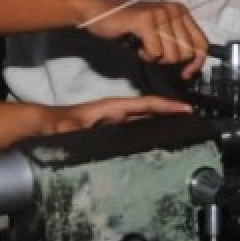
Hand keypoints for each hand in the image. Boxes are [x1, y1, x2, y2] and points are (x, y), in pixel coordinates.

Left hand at [46, 95, 191, 133]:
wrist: (45, 125)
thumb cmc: (57, 124)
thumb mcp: (65, 126)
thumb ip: (73, 128)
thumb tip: (84, 130)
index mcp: (112, 107)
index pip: (144, 103)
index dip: (165, 105)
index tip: (184, 109)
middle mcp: (117, 111)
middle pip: (150, 109)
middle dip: (171, 111)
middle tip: (194, 117)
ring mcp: (116, 119)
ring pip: (146, 117)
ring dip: (164, 120)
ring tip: (184, 126)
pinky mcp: (113, 128)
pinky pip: (138, 126)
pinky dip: (152, 128)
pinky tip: (161, 137)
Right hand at [80, 0, 207, 78]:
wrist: (97, 10)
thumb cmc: (127, 23)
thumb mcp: (158, 30)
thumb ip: (176, 41)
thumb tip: (192, 64)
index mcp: (180, 11)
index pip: (202, 42)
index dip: (197, 62)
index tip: (186, 74)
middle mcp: (174, 9)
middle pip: (187, 52)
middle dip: (170, 61)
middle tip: (153, 53)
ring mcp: (161, 13)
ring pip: (172, 55)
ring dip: (156, 59)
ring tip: (143, 47)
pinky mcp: (146, 21)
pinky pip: (156, 52)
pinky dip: (145, 56)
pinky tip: (137, 47)